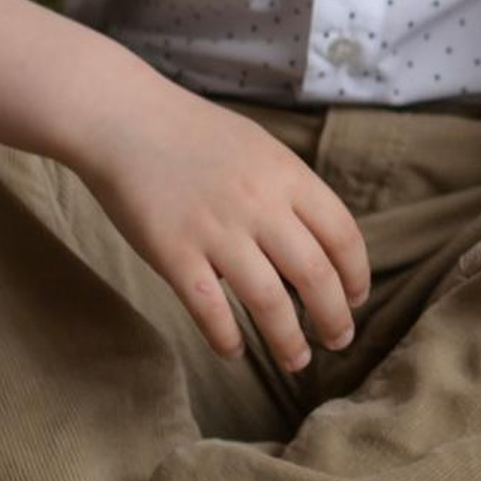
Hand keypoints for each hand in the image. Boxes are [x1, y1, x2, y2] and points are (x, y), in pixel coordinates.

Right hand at [75, 81, 370, 370]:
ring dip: (287, 340)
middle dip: (334, 318)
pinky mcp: (172, 252)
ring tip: (297, 361)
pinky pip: (208, 307)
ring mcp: (216, 230)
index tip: (357, 300)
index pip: (343, 236)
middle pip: (316, 275)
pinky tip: (234, 353)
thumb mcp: (261, 150)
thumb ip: (291, 193)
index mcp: (290, 177)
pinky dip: (226, 337)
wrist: (123, 119)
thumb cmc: (195, 134)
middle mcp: (261, 205)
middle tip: (339, 342)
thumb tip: (317, 243)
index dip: (356, 275)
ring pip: (268, 300)